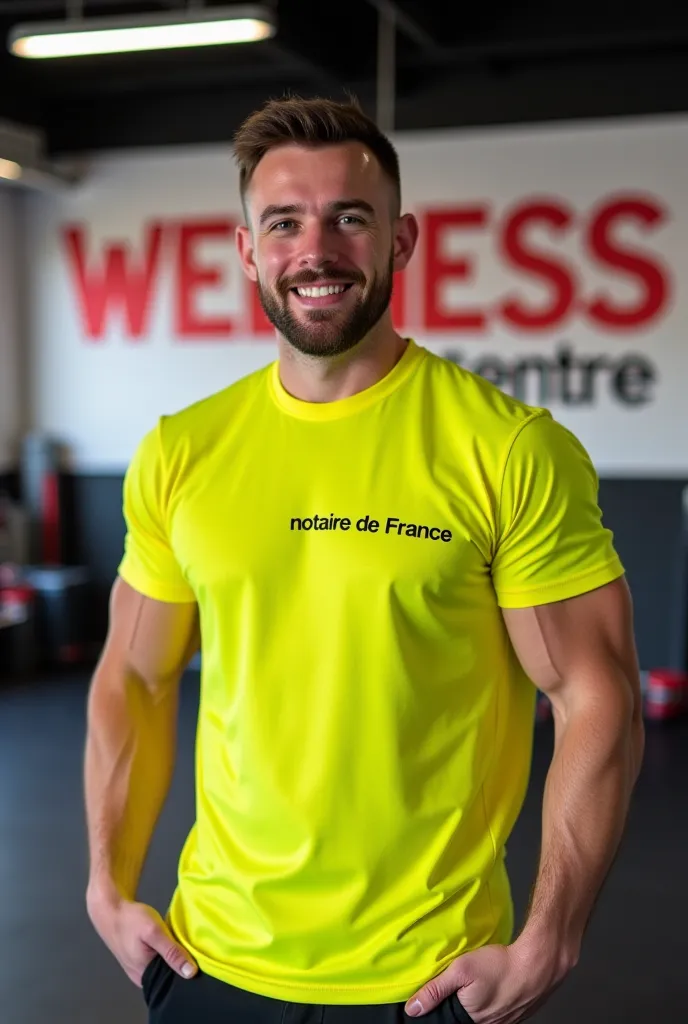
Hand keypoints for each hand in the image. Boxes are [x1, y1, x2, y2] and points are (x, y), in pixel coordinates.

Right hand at [87, 885, 197, 986]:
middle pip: (167, 977)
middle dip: (182, 967)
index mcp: (145, 976)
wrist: (110, 909)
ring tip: (189, 949)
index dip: (187, 977)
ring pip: (163, 968)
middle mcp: (141, 977)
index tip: (201, 966)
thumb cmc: (131, 920)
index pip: (172, 984)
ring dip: (174, 959)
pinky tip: (174, 944)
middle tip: (197, 954)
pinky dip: (166, 954)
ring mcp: (138, 969)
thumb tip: (191, 973)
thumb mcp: (154, 932)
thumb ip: (171, 952)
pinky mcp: (139, 959)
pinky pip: (157, 961)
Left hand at [404, 943, 561, 1023]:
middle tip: (466, 987)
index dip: (446, 1009)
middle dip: (462, 1005)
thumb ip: (435, 989)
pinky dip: (494, 1001)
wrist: (538, 963)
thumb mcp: (461, 970)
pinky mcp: (518, 1013)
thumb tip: (413, 1008)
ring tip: (480, 986)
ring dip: (479, 1003)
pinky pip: (500, 1011)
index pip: (450, 1020)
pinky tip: (495, 986)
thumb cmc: (502, 965)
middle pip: (467, 1018)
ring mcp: (506, 1021)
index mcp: (473, 1021)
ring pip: (484, 1015)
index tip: (448, 997)